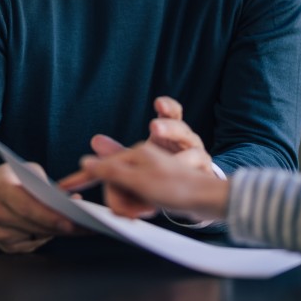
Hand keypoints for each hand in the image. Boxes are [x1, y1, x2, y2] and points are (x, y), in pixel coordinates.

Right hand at [0, 163, 80, 252]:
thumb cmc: (9, 179)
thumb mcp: (26, 170)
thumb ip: (47, 184)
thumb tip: (72, 200)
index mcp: (1, 189)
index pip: (27, 206)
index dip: (49, 216)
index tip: (70, 220)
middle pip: (33, 225)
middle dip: (60, 227)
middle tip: (84, 226)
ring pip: (34, 236)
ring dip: (57, 232)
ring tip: (80, 227)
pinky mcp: (2, 245)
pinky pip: (30, 244)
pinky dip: (47, 237)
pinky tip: (61, 231)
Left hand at [58, 96, 212, 193]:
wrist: (194, 196)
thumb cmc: (164, 176)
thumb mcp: (137, 166)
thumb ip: (116, 157)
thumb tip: (95, 141)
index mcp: (169, 134)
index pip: (171, 113)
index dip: (167, 106)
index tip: (158, 104)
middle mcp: (185, 141)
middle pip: (181, 127)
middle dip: (169, 127)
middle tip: (155, 128)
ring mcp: (197, 156)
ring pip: (194, 149)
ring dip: (181, 154)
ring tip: (173, 165)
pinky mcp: (205, 173)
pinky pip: (201, 172)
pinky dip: (192, 175)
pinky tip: (184, 175)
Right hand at [75, 141, 230, 220]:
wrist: (209, 200)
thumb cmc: (177, 187)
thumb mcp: (139, 181)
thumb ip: (111, 171)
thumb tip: (87, 160)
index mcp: (135, 155)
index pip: (102, 168)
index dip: (81, 178)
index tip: (62, 187)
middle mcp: (141, 161)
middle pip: (113, 184)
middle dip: (120, 202)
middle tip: (135, 212)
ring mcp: (149, 172)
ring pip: (125, 194)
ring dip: (134, 206)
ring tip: (150, 208)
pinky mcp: (156, 185)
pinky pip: (138, 199)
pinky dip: (142, 207)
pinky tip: (153, 209)